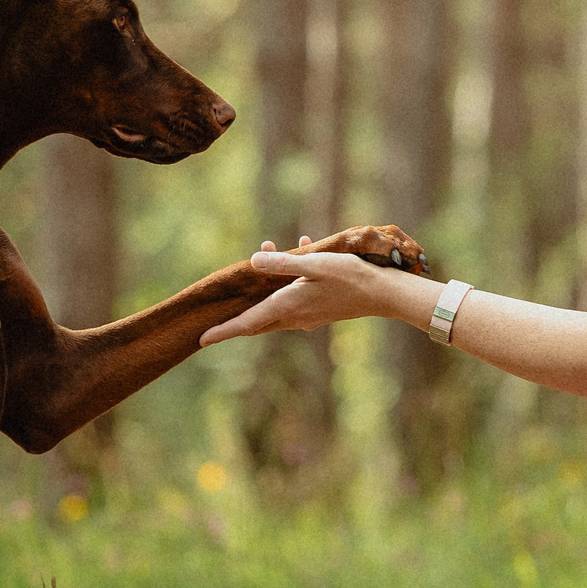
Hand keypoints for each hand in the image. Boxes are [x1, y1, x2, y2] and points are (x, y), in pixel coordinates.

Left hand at [199, 227, 428, 345]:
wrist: (385, 294)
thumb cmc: (351, 276)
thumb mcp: (315, 264)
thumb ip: (283, 263)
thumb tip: (253, 261)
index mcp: (288, 306)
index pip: (248, 324)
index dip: (223, 332)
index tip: (202, 340)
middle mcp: (295, 315)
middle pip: (257, 319)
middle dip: (239, 310)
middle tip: (222, 302)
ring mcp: (308, 315)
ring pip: (275, 305)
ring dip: (266, 285)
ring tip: (269, 248)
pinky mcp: (320, 309)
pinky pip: (294, 296)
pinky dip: (290, 278)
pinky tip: (302, 247)